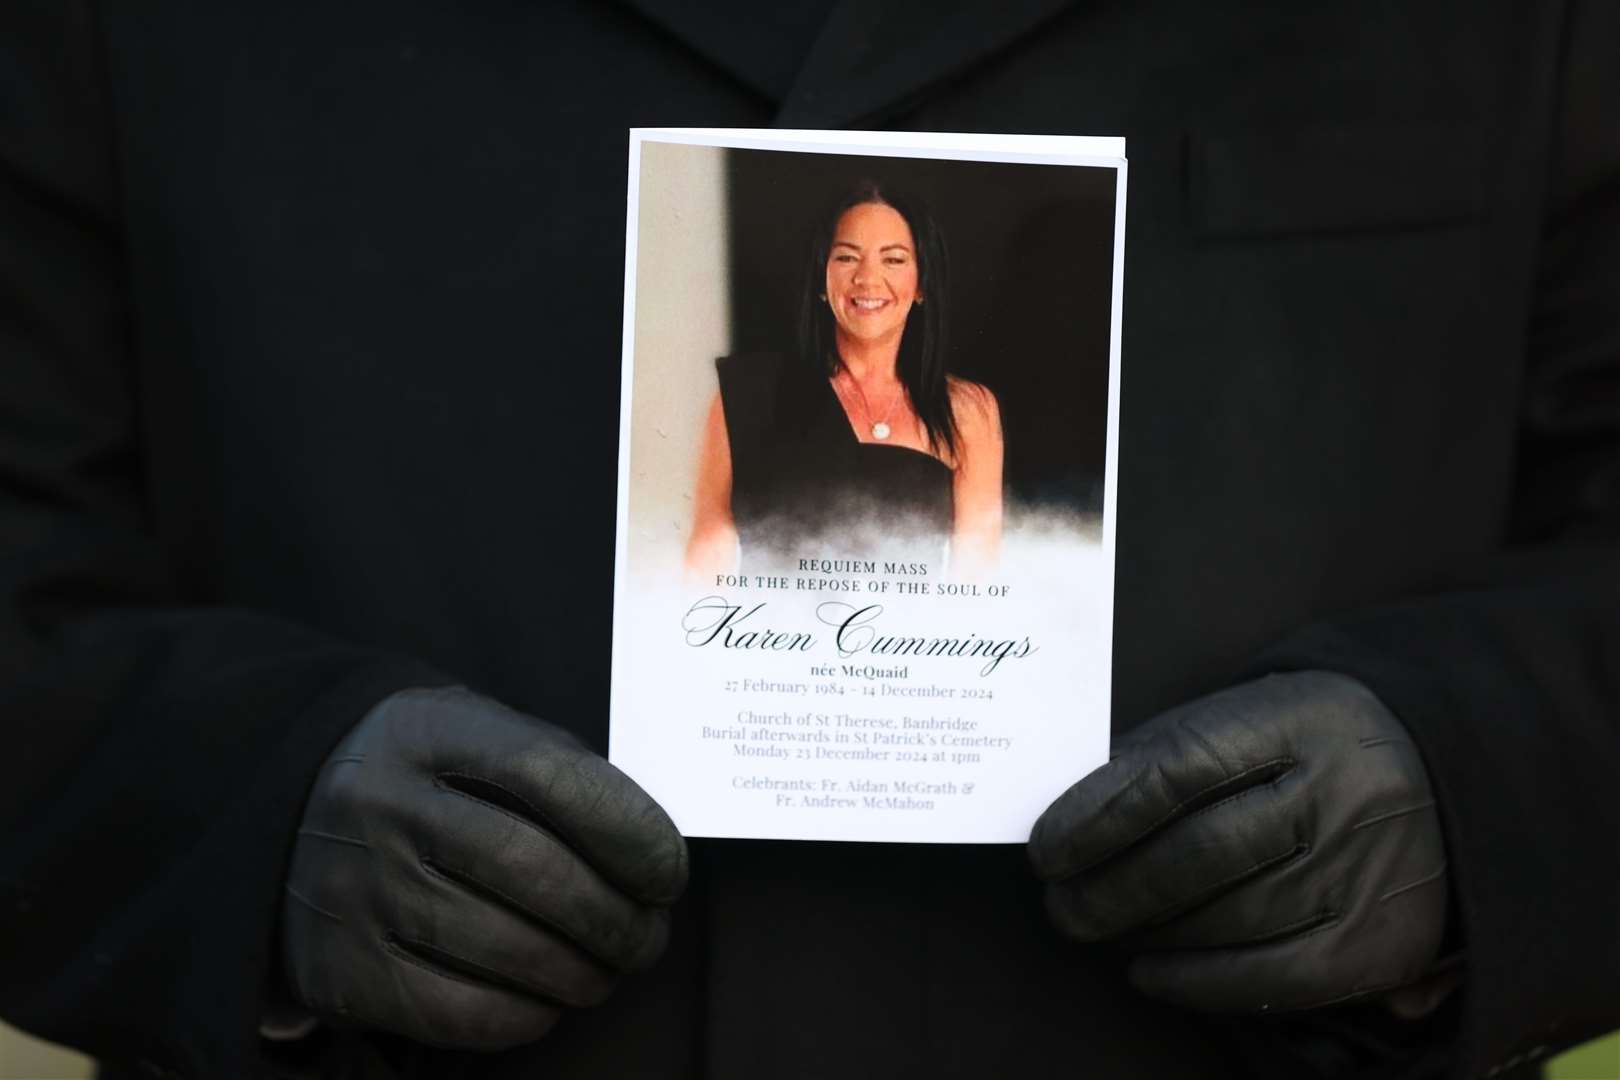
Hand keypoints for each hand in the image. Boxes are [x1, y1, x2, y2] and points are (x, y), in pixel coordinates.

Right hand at [280, 687, 687, 1049]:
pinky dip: (526, 1015)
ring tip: (611, 970)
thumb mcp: (476, 738)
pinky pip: (459, 1010)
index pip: (548, 773)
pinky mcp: (339, 967)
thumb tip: (650, 856)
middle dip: (618, 918)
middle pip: (533, 870)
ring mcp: (353, 887)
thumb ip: (557, 773)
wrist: (288, 818)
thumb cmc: (429, 781)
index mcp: (426, 729)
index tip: (669, 872)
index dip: (628, 828)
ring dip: (585, 972)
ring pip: (506, 947)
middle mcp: (380, 802)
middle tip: (650, 938)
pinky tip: (549, 1000)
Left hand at [1029, 671, 1449, 1012]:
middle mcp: (1342, 793)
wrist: (1446, 768)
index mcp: (1298, 719)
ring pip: (1233, 917)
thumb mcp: (1248, 715)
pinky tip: (1150, 972)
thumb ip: (1168, 753)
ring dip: (1146, 931)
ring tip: (1096, 925)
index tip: (1045, 848)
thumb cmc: (1307, 743)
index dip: (1099, 813)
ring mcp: (1369, 869)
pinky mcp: (1384, 938)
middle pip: (1202, 852)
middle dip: (1111, 888)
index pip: (1178, 768)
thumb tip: (1072, 815)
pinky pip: (1277, 977)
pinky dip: (1200, 983)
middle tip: (1060, 904)